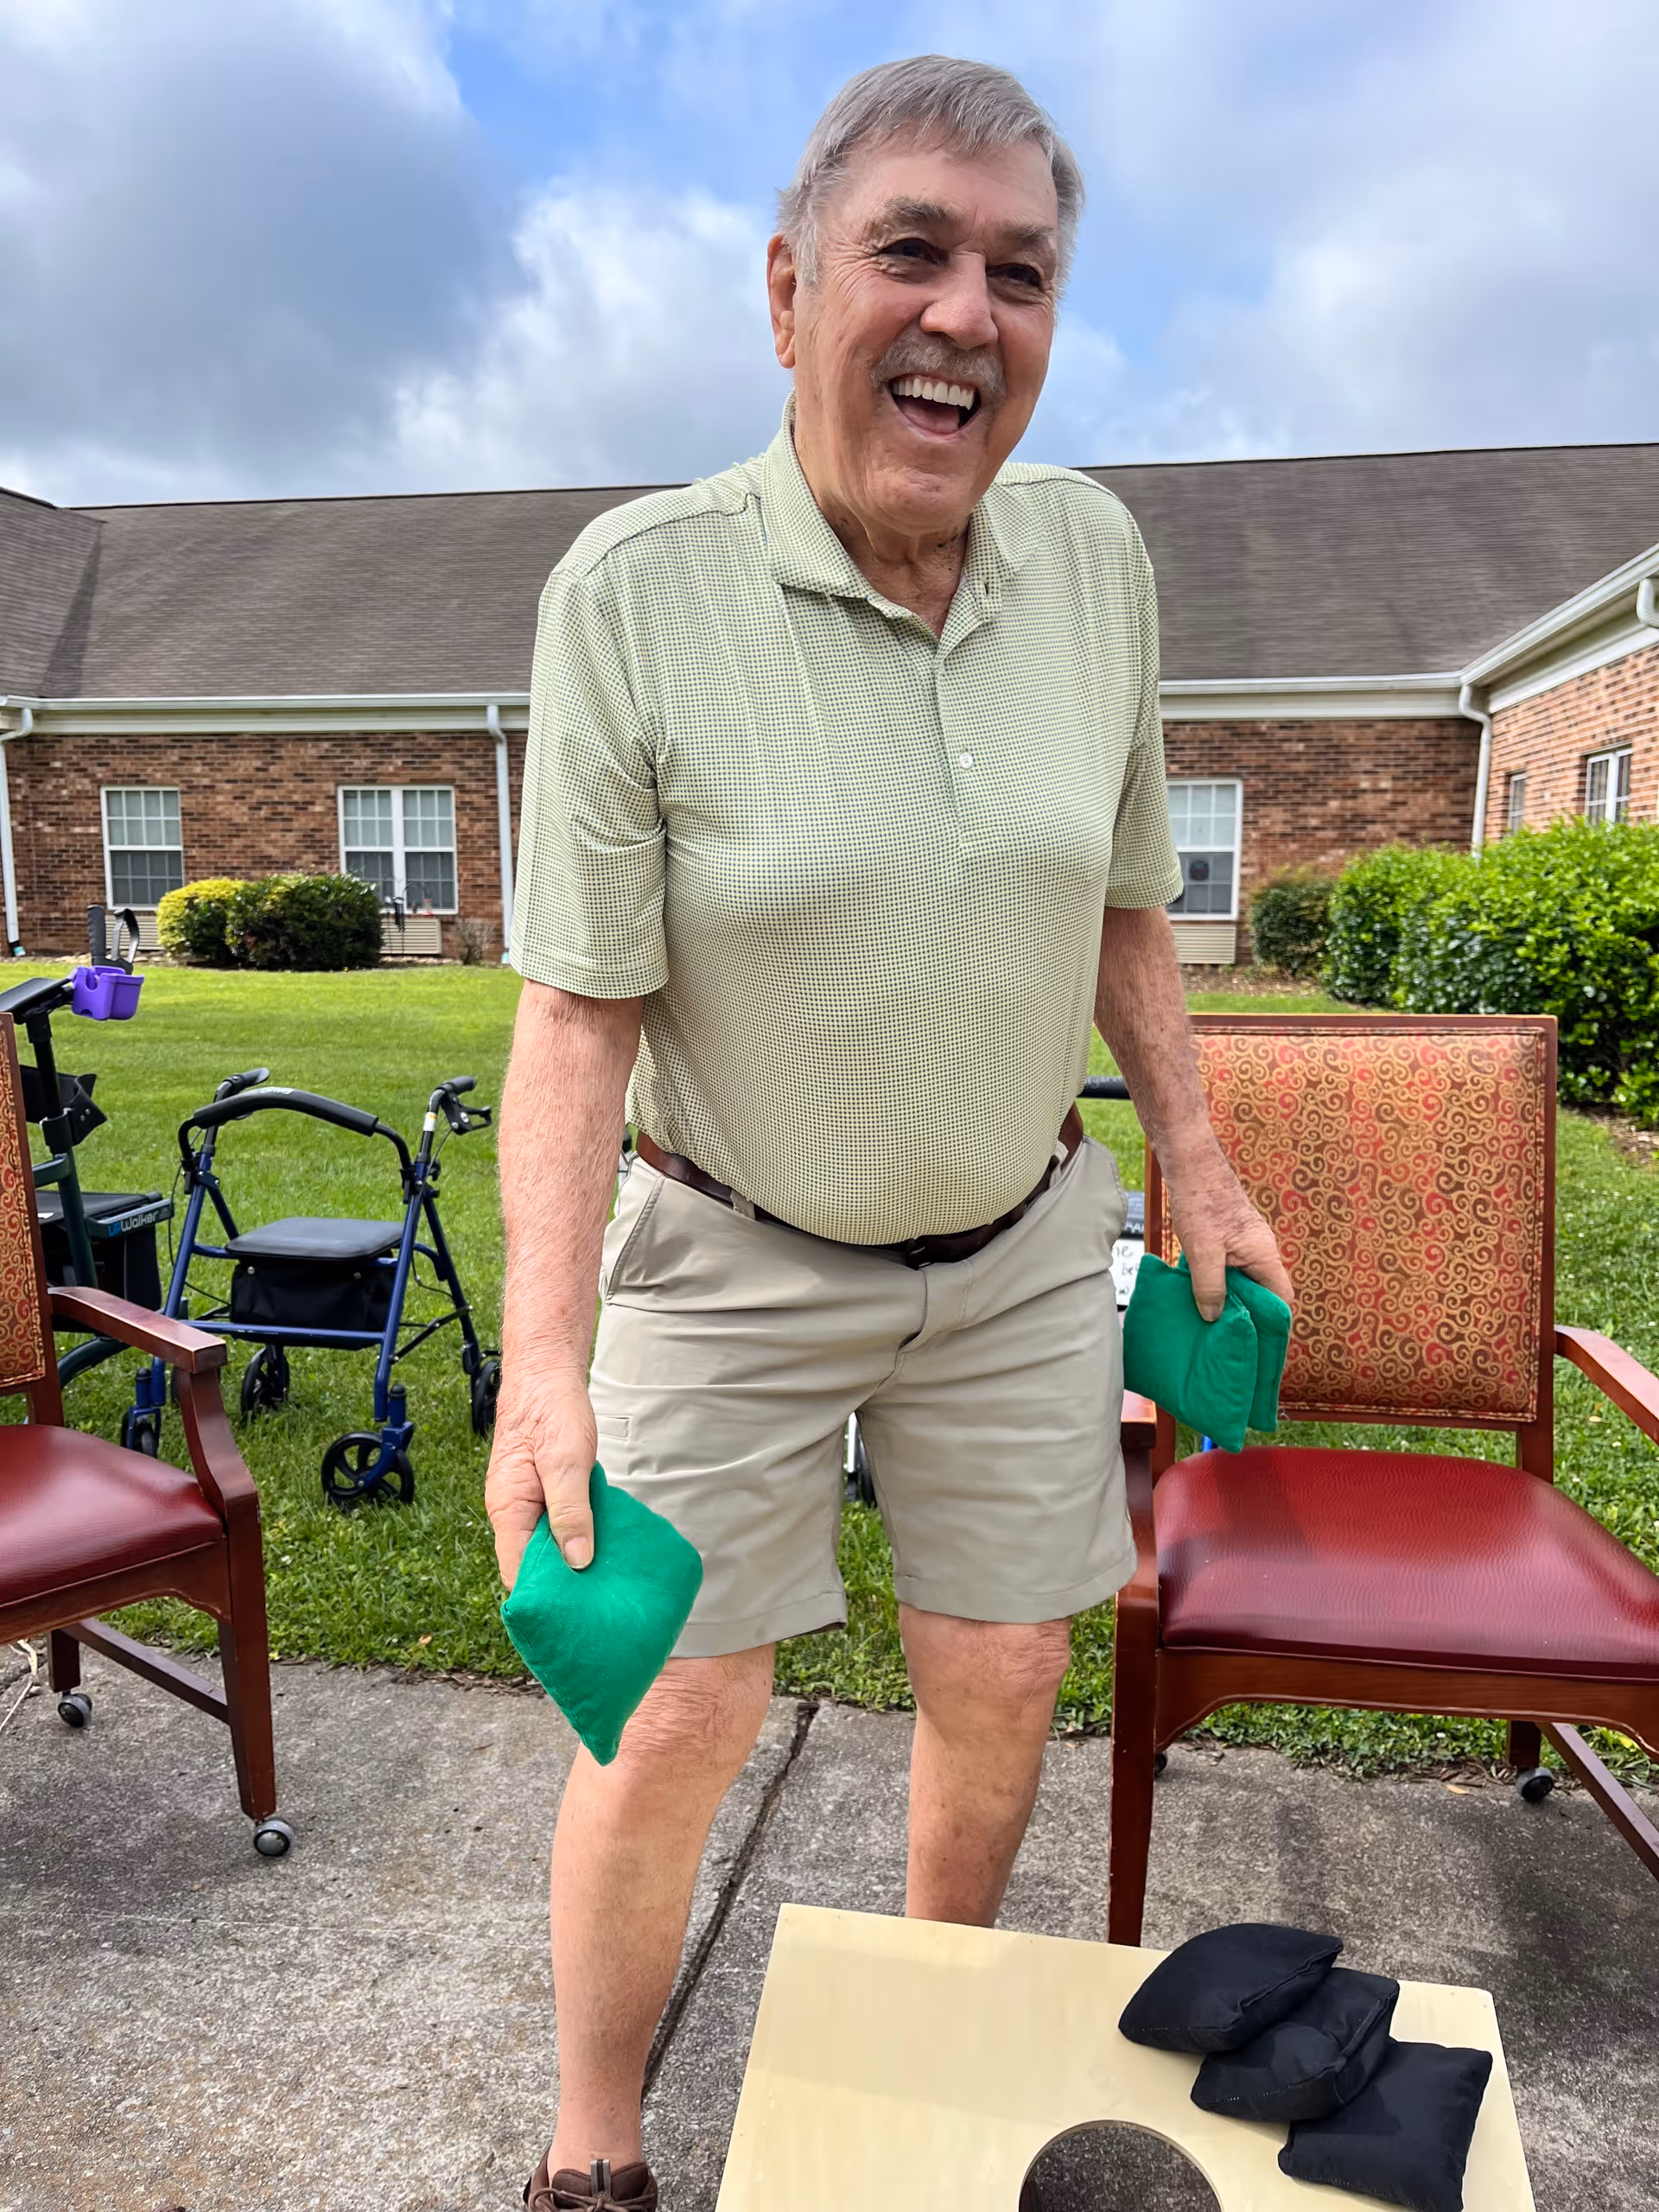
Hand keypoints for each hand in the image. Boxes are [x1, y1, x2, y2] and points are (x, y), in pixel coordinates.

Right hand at [485, 1371, 597, 1588]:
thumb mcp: (566, 1462)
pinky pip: (558, 1528)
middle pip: (531, 1566)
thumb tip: (576, 1560)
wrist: (546, 1374)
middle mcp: (513, 1513)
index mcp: (508, 1509)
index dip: (542, 1596)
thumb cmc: (551, 1411)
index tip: (573, 1614)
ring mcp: (528, 1505)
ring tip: (605, 1582)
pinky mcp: (545, 1495)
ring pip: (547, 1547)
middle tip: (598, 1603)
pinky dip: (577, 1538)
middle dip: (561, 1585)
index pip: (517, 1572)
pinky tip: (601, 1547)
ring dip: (572, 1562)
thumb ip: (570, 1511)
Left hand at [1165, 1149, 1292, 1322]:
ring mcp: (1246, 1244)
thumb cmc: (1202, 1203)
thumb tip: (1214, 1317)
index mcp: (1264, 1255)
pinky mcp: (1230, 1238)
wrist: (1192, 1166)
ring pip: (1245, 1280)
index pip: (1282, 1298)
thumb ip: (1211, 1286)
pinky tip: (1199, 1291)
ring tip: (1210, 1317)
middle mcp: (1261, 1250)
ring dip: (1230, 1297)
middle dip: (1247, 1312)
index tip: (1254, 1339)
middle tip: (1226, 1333)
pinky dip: (1219, 1281)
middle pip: (1263, 1291)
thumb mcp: (1203, 1251)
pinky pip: (1231, 1268)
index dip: (1271, 1320)